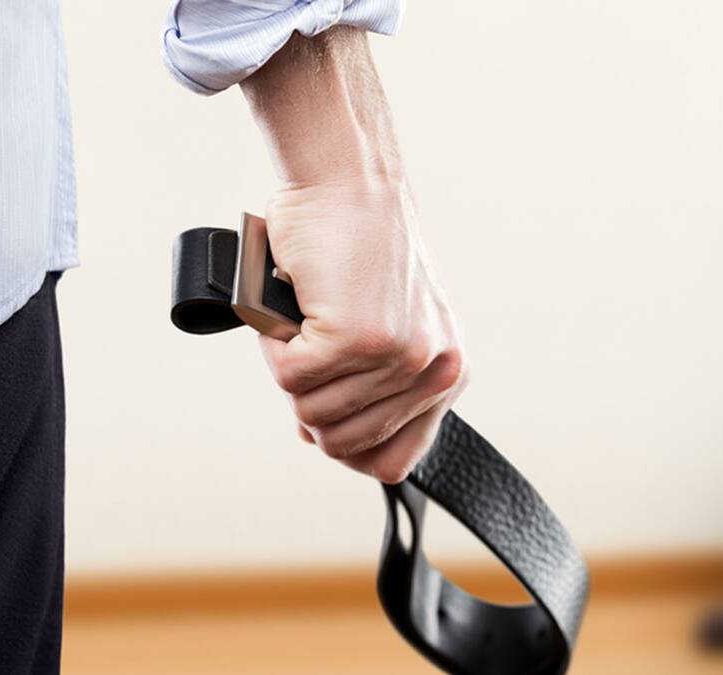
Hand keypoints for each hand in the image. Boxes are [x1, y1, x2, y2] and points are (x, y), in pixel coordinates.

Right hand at [259, 180, 466, 483]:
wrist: (349, 180)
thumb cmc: (358, 246)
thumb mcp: (393, 324)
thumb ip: (381, 384)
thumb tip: (327, 436)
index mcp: (449, 372)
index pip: (394, 461)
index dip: (345, 446)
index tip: (323, 415)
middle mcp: (435, 370)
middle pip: (344, 445)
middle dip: (310, 403)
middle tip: (307, 350)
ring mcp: (399, 357)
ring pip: (312, 414)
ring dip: (291, 368)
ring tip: (306, 317)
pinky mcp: (357, 340)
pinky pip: (290, 379)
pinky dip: (274, 345)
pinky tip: (294, 305)